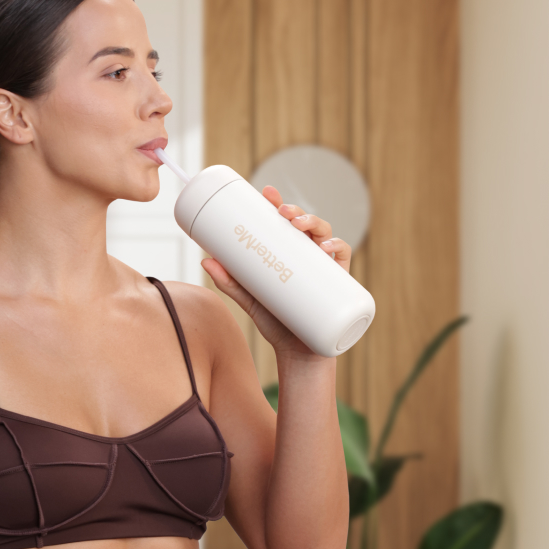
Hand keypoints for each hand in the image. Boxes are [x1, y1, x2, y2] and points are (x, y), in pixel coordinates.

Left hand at [201, 185, 353, 358]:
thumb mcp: (249, 299)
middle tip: (281, 212)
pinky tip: (327, 248)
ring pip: (326, 235)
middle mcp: (309, 257)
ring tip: (299, 225)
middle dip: (296, 211)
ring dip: (315, 223)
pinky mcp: (340, 283)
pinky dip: (338, 248)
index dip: (279, 203)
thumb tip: (204, 259)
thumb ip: (229, 282)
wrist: (298, 356)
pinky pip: (344, 259)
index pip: (287, 222)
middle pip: (306, 224)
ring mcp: (325, 269)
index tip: (267, 192)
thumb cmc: (276, 324)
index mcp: (290, 254)